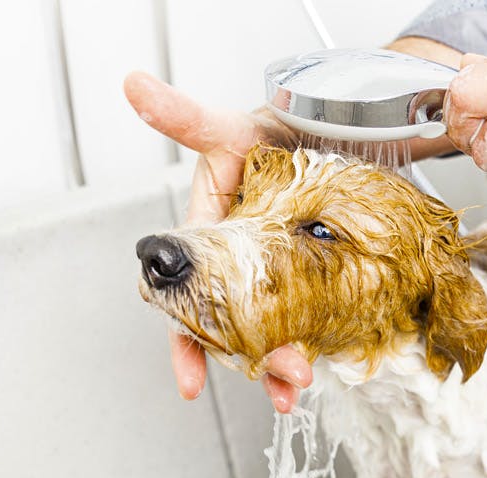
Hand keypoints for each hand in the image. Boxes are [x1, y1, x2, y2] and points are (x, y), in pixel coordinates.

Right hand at [124, 71, 311, 412]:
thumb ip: (184, 116)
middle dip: (252, 357)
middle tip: (281, 376)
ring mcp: (283, 271)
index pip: (191, 296)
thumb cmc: (280, 124)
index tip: (190, 381)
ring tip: (299, 379)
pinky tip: (326, 360)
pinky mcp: (322, 274)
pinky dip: (317, 341)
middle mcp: (242, 261)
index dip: (186, 340)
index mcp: (211, 236)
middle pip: (236, 323)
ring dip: (283, 359)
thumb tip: (135, 87)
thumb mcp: (230, 127)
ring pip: (274, 327)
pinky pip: (313, 316)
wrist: (350, 121)